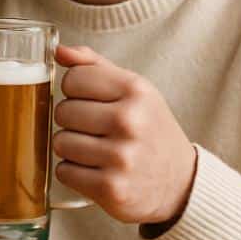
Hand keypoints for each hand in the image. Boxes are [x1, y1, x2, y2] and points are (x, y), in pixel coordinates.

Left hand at [54, 45, 197, 224]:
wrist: (181, 183)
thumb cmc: (149, 129)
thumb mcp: (134, 91)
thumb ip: (94, 66)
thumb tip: (59, 50)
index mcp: (135, 90)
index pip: (73, 78)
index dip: (75, 91)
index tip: (91, 101)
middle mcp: (129, 121)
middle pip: (63, 111)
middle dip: (72, 121)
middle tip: (95, 130)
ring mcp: (121, 157)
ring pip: (60, 143)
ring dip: (72, 149)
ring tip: (97, 151)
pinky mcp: (111, 189)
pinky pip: (64, 172)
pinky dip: (74, 173)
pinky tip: (97, 171)